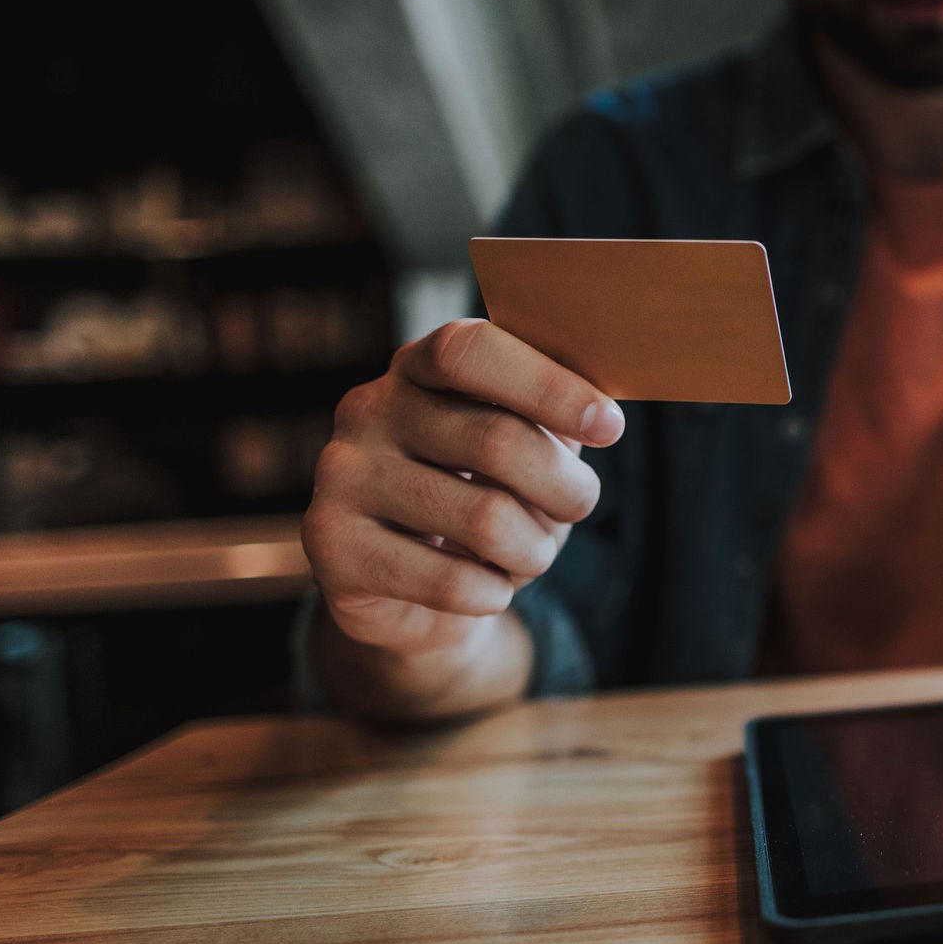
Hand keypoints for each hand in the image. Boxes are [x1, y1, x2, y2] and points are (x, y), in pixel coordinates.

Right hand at [302, 319, 620, 661]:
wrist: (412, 591)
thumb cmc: (485, 495)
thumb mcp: (525, 445)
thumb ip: (554, 419)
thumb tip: (601, 416)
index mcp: (415, 366)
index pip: (471, 351)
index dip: (547, 385)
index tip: (610, 426)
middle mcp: (366, 410)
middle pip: (496, 440)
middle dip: (566, 486)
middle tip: (579, 505)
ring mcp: (340, 477)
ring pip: (486, 519)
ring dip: (536, 549)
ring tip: (532, 553)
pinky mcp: (332, 548)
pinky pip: (453, 582)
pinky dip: (496, 592)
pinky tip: (489, 586)